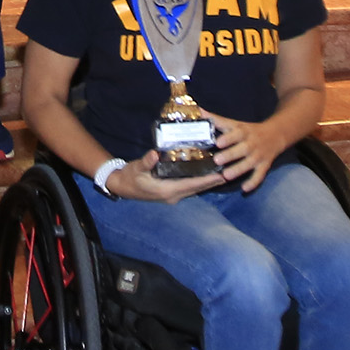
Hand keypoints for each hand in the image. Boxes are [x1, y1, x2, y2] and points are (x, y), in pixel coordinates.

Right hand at [105, 149, 225, 205]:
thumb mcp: (136, 168)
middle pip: (197, 188)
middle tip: (229, 173)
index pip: (192, 185)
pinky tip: (204, 176)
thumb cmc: (129, 177)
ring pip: (194, 189)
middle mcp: (172, 195)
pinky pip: (189, 188)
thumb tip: (154, 154)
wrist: (120, 186)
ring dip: (207, 183)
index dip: (207, 181)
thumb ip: (146, 162)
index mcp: (167, 190)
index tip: (221, 176)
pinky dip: (198, 182)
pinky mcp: (170, 193)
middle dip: (212, 182)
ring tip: (221, 175)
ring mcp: (172, 195)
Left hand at [206, 109, 288, 191]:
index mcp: (243, 132)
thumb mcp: (235, 124)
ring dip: (239, 169)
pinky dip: (254, 182)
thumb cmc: (249, 130)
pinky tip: (245, 189)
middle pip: (242, 149)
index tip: (218, 142)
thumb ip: (217, 120)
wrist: (276, 135)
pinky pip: (260, 175)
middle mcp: (252, 143)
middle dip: (231, 155)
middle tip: (217, 160)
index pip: (236, 134)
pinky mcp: (265, 165)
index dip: (228, 138)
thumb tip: (199, 111)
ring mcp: (259, 155)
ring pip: (250, 163)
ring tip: (226, 176)